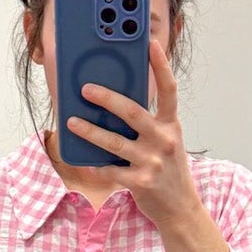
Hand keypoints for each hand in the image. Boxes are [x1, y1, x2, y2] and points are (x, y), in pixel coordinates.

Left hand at [64, 36, 202, 227]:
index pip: (168, 90)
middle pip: (132, 112)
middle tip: (85, 89)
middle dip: (107, 98)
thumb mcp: (166, 141)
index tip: (150, 44)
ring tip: (71, 122)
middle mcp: (164, 140)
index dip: (161, 66)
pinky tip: (83, 160)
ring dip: (90, 131)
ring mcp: (152, 162)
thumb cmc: (168, 170)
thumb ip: (149, 124)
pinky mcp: (141, 182)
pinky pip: (110, 170)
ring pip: (114, 142)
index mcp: (170, 125)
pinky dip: (95, 165)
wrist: (180, 208)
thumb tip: (115, 105)